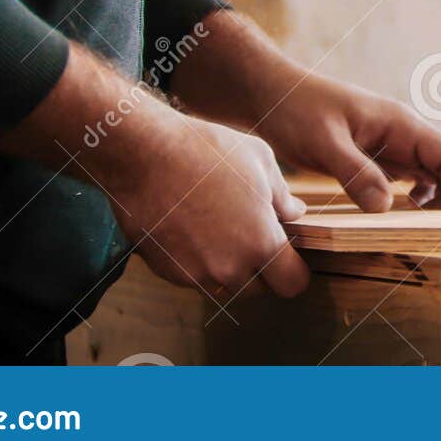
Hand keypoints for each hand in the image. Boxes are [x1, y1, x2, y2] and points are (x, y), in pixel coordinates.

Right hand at [105, 114, 312, 300]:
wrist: (145, 155)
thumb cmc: (206, 152)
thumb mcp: (261, 162)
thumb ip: (283, 197)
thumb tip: (295, 212)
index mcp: (261, 243)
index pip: (293, 283)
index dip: (294, 270)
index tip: (288, 255)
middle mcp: (230, 268)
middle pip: (259, 288)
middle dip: (261, 268)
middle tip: (251, 234)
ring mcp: (196, 274)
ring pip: (226, 287)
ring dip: (229, 269)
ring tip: (221, 230)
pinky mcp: (168, 272)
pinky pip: (195, 278)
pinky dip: (199, 263)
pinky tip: (194, 230)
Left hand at [164, 10, 440, 213]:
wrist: (274, 95)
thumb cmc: (295, 109)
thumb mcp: (322, 141)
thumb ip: (354, 171)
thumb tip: (386, 206)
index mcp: (402, 124)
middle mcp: (406, 134)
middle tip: (438, 232)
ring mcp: (395, 145)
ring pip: (439, 173)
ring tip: (422, 230)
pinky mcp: (380, 158)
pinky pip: (416, 179)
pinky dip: (422, 200)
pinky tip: (401, 216)